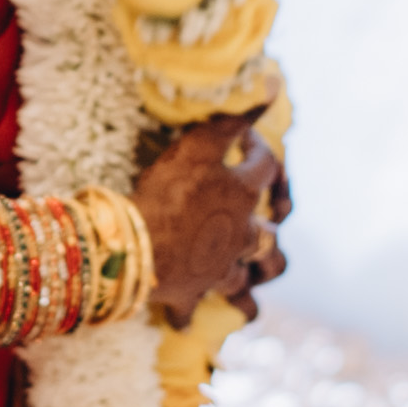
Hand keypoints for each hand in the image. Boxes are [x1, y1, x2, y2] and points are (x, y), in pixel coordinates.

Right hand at [131, 120, 288, 329]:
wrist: (135, 248)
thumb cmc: (166, 193)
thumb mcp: (196, 146)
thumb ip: (231, 120)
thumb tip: (270, 89)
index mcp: (242, 196)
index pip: (267, 167)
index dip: (259, 148)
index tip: (245, 138)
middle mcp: (240, 236)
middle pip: (272, 238)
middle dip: (269, 231)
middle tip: (262, 224)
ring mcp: (219, 269)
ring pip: (247, 283)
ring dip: (248, 281)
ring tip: (244, 277)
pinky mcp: (191, 294)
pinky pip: (194, 310)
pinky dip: (190, 314)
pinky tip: (186, 317)